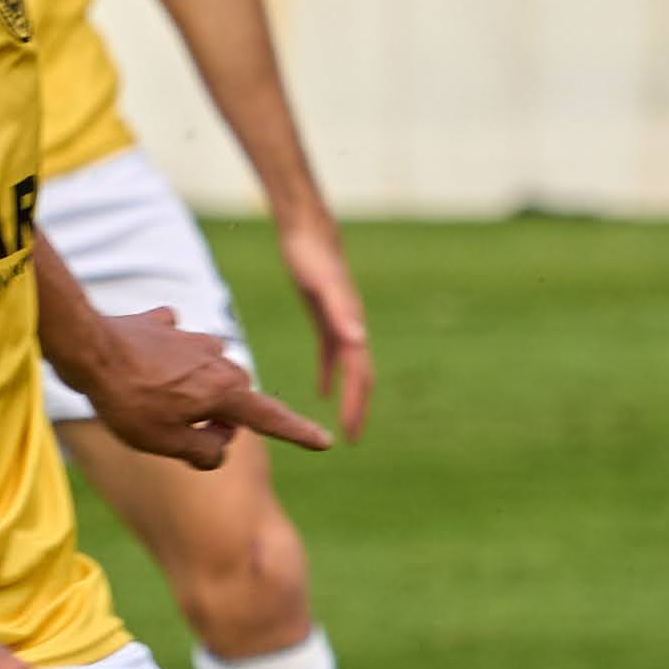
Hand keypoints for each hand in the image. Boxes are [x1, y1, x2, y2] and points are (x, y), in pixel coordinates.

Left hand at [75, 303, 332, 473]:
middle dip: (216, 419)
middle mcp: (219, 360)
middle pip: (233, 400)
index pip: (270, 419)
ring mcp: (193, 339)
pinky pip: (175, 348)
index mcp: (225, 392)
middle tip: (173, 431)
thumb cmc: (129, 402)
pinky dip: (164, 361)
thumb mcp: (168, 445)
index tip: (325, 440)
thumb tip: (220, 445)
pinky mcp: (166, 326)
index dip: (298, 433)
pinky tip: (143, 362)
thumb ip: (206, 452)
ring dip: (188, 392)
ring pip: (205, 374)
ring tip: (149, 400)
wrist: (89, 349)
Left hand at [271, 205, 375, 441]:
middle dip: (358, 406)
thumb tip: (359, 340)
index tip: (351, 431)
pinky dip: (329, 372)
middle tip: (352, 436)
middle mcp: (351, 328)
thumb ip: (341, 312)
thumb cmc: (312, 256)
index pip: (359, 374)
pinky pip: (331, 353)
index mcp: (351, 327)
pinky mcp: (327, 316)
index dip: (357, 403)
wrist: (308, 231)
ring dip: (349, 394)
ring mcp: (341, 322)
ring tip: (345, 421)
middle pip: (360, 375)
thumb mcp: (322, 286)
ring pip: (350, 367)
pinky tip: (323, 390)